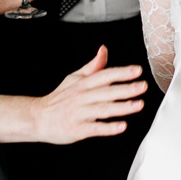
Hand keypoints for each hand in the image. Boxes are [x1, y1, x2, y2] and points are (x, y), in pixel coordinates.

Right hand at [31, 46, 148, 143]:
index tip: (137, 70)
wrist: (37, 118)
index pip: (105, 75)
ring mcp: (79, 113)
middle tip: (143, 86)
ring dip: (122, 107)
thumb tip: (104, 50)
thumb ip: (93, 66)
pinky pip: (95, 128)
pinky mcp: (77, 129)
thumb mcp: (74, 78)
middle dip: (126, 89)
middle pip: (106, 92)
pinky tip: (122, 126)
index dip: (121, 72)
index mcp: (83, 83)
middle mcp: (82, 97)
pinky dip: (108, 128)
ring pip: (103, 109)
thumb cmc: (59, 98)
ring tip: (139, 105)